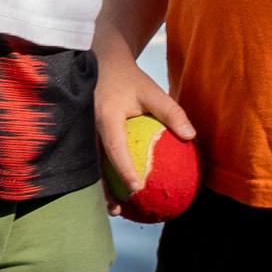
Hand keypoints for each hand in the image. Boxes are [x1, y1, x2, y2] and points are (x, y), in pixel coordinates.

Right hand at [93, 48, 193, 214]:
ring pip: (88, 165)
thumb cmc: (130, 79)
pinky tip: (112, 191)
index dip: (124, 168)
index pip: (115, 145)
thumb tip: (191, 137)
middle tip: (119, 210)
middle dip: (104, 189)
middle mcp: (88, 125)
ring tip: (114, 209)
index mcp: (106, 114)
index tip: (136, 187)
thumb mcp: (152, 91)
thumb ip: (171, 112)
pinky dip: (99, 176)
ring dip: (99, 188)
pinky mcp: (80, 134)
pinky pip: (89, 159)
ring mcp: (81, 131)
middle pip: (94, 164)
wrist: (101, 61)